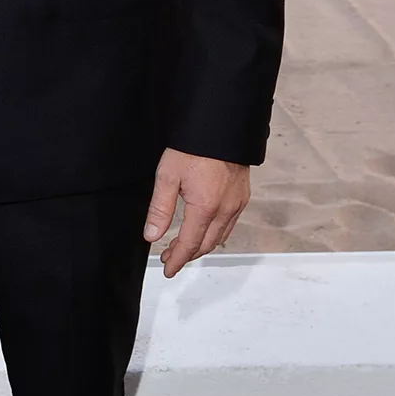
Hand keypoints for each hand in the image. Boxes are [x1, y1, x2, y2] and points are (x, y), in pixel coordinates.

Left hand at [143, 149, 249, 278]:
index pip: (190, 244)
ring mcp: (237, 203)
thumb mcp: (168, 176)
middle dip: (187, 255)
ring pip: (219, 236)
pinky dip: (215, 234)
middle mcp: (226, 209)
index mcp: (206, 207)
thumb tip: (152, 236)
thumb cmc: (194, 147)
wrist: (221, 125)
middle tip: (169, 257)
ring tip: (182, 247)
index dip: (177, 260)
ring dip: (201, 245)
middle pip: (206, 244)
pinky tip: (203, 230)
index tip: (168, 269)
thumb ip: (159, 209)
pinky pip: (229, 224)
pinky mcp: (242, 196)